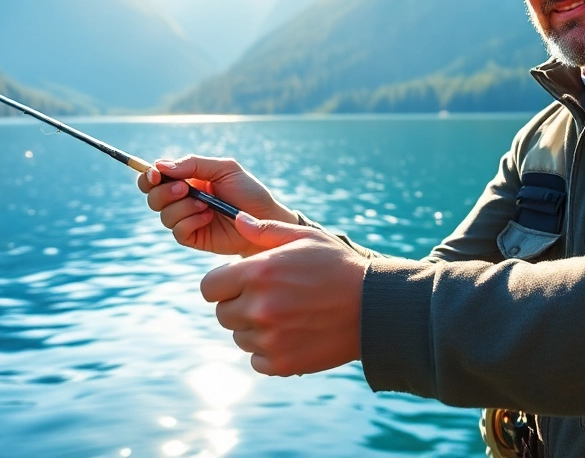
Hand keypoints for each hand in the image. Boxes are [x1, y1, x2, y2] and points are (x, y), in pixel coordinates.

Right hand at [139, 154, 297, 255]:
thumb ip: (193, 164)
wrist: (265, 219)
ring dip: (182, 208)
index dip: (148, 175)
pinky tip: (208, 218)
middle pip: (152, 197)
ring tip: (206, 205)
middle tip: (185, 189)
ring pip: (164, 215)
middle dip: (164, 192)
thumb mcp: (224, 169)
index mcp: (186, 179)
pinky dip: (190, 222)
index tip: (156, 174)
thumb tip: (161, 166)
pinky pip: (177, 231)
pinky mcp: (193, 237)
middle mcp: (182, 199)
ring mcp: (186, 219)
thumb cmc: (247, 191)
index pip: (155, 177)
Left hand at [200, 213, 365, 375]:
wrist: (375, 307)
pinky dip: (269, 352)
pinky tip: (292, 335)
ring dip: (255, 329)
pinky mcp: (282, 363)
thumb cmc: (339, 266)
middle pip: (222, 314)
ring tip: (287, 316)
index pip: (209, 287)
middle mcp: (258, 307)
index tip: (240, 283)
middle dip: (239, 305)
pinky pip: (257, 360)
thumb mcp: (306, 237)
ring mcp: (269, 338)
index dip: (223, 284)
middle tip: (270, 298)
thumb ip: (266, 230)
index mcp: (258, 272)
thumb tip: (237, 220)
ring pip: (240, 337)